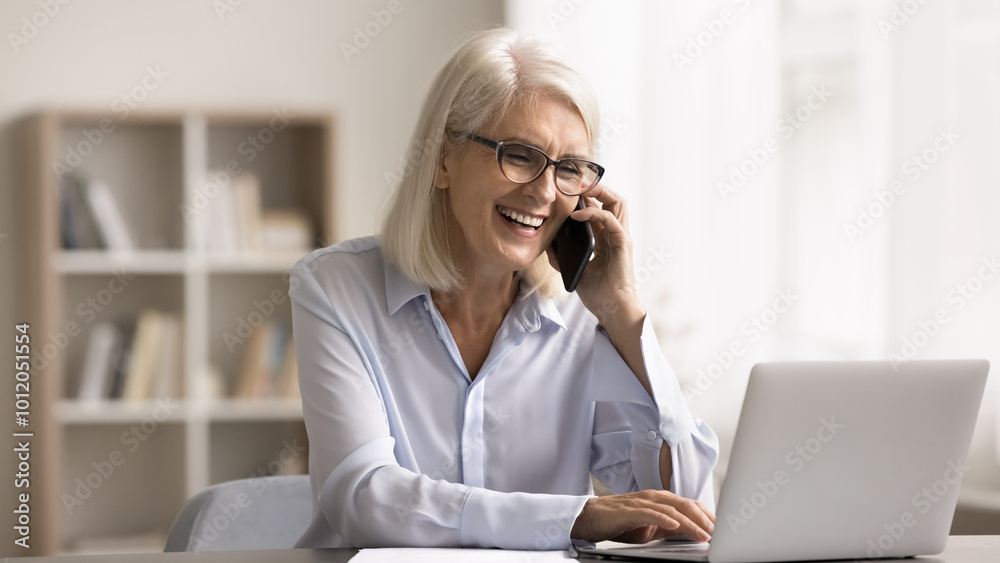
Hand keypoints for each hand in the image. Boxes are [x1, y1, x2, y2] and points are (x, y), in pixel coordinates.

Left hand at [546, 184, 641, 326]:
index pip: (602, 206)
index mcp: (607, 238)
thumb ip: (563, 256)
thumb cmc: (598, 293)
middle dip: (595, 186)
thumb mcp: (576, 269)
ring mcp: (621, 237)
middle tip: (574, 182)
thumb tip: (547, 244)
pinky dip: (594, 213)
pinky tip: (576, 215)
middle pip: (613, 198)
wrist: (612, 310)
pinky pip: (611, 220)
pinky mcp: (622, 244)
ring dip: (599, 192)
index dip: (588, 195)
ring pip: (618, 202)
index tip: (568, 189)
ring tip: (579, 190)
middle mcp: (616, 233)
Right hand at [570, 490, 715, 543]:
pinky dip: (664, 519)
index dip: (708, 517)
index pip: (691, 505)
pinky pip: (650, 513)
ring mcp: (642, 502)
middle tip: (720, 535)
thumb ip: (671, 527)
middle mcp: (654, 497)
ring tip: (704, 535)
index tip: (723, 531)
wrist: (591, 517)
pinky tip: (675, 525)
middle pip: (686, 505)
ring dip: (691, 523)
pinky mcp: (630, 511)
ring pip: (672, 510)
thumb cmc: (620, 522)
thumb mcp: (651, 527)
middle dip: (705, 520)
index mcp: (661, 500)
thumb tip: (692, 534)